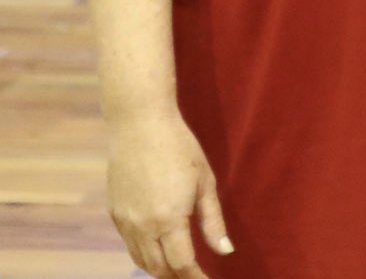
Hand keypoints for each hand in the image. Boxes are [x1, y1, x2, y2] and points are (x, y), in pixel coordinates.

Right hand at [106, 110, 232, 278]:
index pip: (181, 264)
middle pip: (159, 268)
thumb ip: (213, 221)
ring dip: (160, 269)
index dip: (195, 278)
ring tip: (179, 268)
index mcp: (169, 219)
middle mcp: (143, 227)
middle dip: (177, 277)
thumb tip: (225, 251)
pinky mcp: (114, 214)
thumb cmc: (180, 149)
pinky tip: (159, 249)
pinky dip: (144, 254)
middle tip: (195, 276)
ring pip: (141, 261)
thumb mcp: (205, 183)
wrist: (140, 126)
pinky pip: (130, 245)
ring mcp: (125, 222)